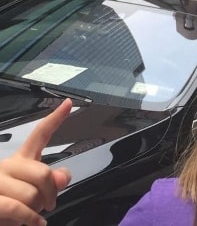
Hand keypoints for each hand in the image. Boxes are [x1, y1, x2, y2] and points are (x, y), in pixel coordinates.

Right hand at [0, 98, 71, 225]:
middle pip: (43, 173)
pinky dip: (31, 219)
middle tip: (49, 204)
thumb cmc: (10, 204)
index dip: (56, 118)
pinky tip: (36, 222)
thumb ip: (51, 182)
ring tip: (29, 215)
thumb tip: (64, 176)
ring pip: (32, 194)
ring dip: (36, 210)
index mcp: (21, 160)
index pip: (40, 134)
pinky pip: (18, 208)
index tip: (69, 103)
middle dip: (51, 193)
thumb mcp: (33, 193)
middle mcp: (8, 165)